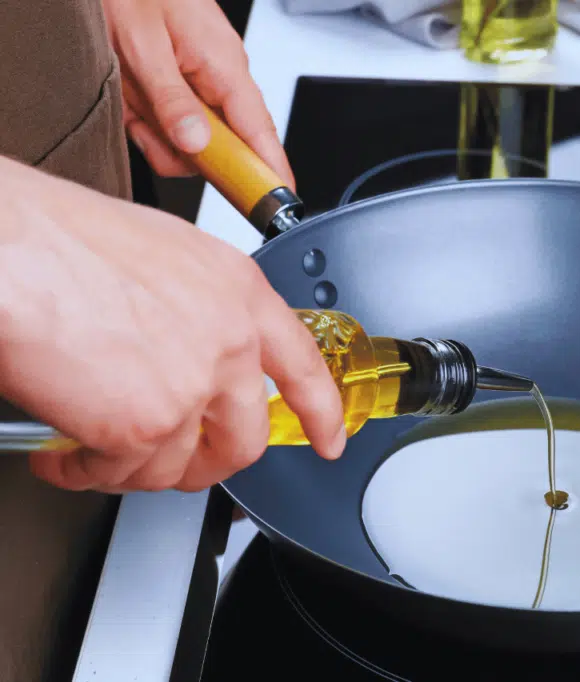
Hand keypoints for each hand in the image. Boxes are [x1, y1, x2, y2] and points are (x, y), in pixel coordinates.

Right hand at [0, 156, 343, 492]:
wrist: (9, 248)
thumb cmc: (63, 240)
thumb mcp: (166, 257)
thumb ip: (200, 312)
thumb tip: (193, 354)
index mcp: (240, 294)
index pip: (303, 365)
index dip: (321, 412)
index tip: (328, 438)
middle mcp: (229, 342)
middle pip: (244, 438)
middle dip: (207, 461)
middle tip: (177, 461)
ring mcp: (192, 387)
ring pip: (179, 466)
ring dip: (133, 468)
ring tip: (95, 450)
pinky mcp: (145, 426)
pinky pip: (122, 475)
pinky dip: (86, 472)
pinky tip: (64, 454)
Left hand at [103, 0, 293, 185]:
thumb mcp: (142, 44)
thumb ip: (171, 100)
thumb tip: (198, 145)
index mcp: (224, 65)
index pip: (261, 131)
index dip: (272, 170)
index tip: (279, 202)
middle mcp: (218, 78)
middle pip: (220, 146)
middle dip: (179, 148)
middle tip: (146, 125)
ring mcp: (199, 84)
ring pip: (189, 142)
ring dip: (154, 131)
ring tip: (130, 96)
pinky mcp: (179, 88)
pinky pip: (169, 126)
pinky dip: (143, 120)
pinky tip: (130, 95)